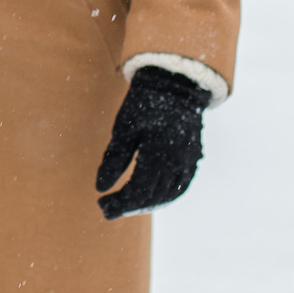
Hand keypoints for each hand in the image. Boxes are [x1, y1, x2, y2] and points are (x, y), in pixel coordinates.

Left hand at [95, 66, 210, 218]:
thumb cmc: (144, 103)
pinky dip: (163, 197)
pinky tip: (148, 198)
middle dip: (128, 206)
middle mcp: (177, 164)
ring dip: (145, 204)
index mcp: (159, 156)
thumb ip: (114, 159)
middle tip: (107, 208)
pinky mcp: (192, 158)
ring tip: (124, 205)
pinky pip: (179, 187)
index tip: (101, 204)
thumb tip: (100, 187)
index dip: (119, 203)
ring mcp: (188, 162)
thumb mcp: (124, 129)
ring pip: (167, 195)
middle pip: (152, 197)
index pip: (138, 192)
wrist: (174, 84)